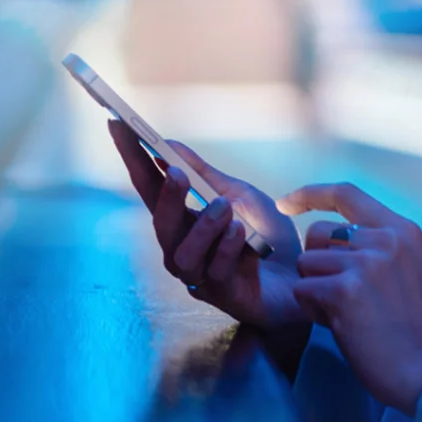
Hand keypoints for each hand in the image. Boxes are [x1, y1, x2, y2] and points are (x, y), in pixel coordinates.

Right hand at [109, 120, 305, 330]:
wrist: (303, 274)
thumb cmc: (268, 236)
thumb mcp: (238, 194)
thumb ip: (204, 175)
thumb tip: (169, 144)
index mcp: (183, 223)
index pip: (150, 189)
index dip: (133, 159)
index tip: (118, 125)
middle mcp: (183, 250)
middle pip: (160, 225)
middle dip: (166, 197)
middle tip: (176, 172)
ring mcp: (200, 277)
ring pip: (182, 254)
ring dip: (203, 226)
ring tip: (224, 208)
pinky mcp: (224, 296)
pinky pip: (216, 271)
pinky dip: (228, 248)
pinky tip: (242, 233)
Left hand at [279, 183, 421, 415]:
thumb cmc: (412, 325)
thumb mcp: (407, 267)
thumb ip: (377, 246)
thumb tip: (332, 236)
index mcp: (401, 230)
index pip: (347, 193)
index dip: (310, 194)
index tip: (286, 203)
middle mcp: (384, 239)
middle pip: (317, 232)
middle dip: (316, 262)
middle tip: (339, 293)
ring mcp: (365, 263)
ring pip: (306, 263)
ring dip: (314, 289)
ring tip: (343, 312)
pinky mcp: (344, 290)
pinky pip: (303, 290)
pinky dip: (312, 310)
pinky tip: (338, 324)